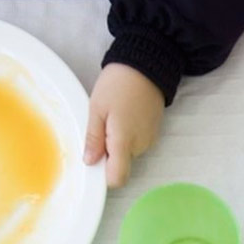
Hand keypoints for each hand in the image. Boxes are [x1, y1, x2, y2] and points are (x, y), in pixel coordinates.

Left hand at [83, 63, 164, 187]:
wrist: (146, 65)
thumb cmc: (118, 84)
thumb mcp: (97, 108)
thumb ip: (94, 138)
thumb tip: (90, 162)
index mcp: (123, 142)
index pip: (117, 178)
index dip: (104, 176)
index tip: (94, 161)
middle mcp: (139, 146)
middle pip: (120, 165)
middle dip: (108, 153)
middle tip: (100, 126)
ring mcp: (149, 140)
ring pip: (128, 154)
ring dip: (117, 143)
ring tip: (112, 117)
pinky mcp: (153, 132)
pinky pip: (136, 143)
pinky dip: (127, 135)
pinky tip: (124, 115)